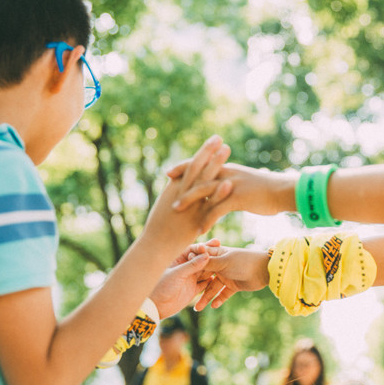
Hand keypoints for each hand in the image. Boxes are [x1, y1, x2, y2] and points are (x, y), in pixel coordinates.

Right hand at [141, 136, 232, 258]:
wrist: (154, 247)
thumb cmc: (159, 229)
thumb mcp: (166, 207)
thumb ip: (176, 195)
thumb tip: (183, 185)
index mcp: (173, 188)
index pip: (190, 165)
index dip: (202, 153)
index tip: (213, 140)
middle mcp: (180, 192)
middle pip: (196, 167)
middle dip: (207, 151)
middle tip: (219, 137)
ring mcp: (188, 204)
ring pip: (203, 180)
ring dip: (215, 164)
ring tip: (226, 150)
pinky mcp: (194, 219)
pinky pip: (209, 204)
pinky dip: (219, 192)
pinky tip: (229, 183)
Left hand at [150, 240, 222, 318]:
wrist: (156, 307)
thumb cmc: (161, 287)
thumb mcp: (177, 274)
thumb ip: (192, 265)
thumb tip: (206, 255)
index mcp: (177, 260)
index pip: (193, 250)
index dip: (204, 246)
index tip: (215, 242)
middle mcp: (184, 268)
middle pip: (200, 259)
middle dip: (211, 255)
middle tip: (222, 247)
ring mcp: (189, 278)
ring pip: (204, 271)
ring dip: (213, 268)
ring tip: (224, 262)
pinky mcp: (192, 289)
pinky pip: (205, 284)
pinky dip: (212, 282)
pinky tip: (221, 278)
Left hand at [168, 162, 295, 231]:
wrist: (285, 191)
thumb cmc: (267, 188)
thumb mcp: (246, 182)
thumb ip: (232, 182)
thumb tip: (224, 184)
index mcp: (227, 168)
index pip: (200, 163)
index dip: (184, 167)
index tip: (170, 172)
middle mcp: (227, 172)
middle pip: (197, 175)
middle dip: (180, 183)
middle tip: (164, 189)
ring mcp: (231, 184)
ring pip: (204, 190)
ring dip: (189, 201)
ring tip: (176, 210)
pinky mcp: (238, 197)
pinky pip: (218, 209)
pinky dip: (207, 219)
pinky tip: (200, 230)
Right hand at [192, 247, 270, 309]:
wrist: (264, 270)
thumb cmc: (244, 261)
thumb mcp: (224, 262)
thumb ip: (209, 262)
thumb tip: (191, 257)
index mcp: (217, 255)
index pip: (200, 260)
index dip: (190, 267)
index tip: (179, 275)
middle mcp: (220, 265)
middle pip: (204, 277)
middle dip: (196, 287)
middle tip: (185, 297)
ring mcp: (227, 276)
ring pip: (213, 288)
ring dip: (206, 298)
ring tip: (198, 309)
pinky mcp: (234, 285)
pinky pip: (223, 294)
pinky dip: (219, 300)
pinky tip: (213, 306)